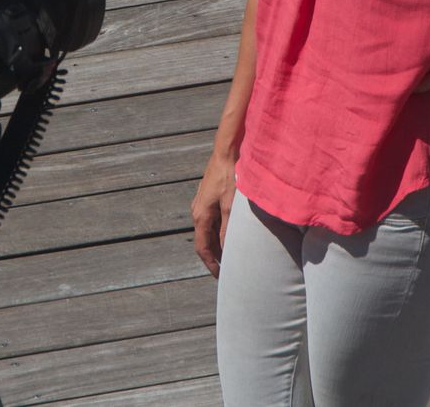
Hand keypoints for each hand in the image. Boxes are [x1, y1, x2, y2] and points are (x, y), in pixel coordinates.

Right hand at [191, 152, 237, 277]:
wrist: (226, 153)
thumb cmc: (230, 177)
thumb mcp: (231, 206)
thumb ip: (228, 230)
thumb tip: (226, 250)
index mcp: (201, 216)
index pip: (202, 248)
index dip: (211, 264)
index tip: (220, 277)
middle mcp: (197, 211)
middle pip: (204, 240)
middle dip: (215, 256)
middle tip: (229, 268)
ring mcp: (201, 203)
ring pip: (207, 230)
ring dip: (217, 243)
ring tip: (231, 253)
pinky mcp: (208, 197)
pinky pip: (211, 220)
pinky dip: (219, 231)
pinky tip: (230, 232)